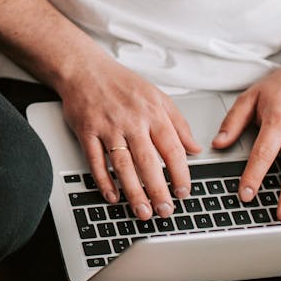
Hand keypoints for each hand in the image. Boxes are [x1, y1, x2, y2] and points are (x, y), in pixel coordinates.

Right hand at [56, 53, 200, 219]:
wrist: (84, 69)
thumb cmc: (121, 84)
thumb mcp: (157, 97)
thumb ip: (178, 123)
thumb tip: (195, 148)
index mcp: (152, 113)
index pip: (172, 148)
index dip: (180, 174)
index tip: (183, 192)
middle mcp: (131, 121)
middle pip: (148, 162)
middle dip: (158, 190)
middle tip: (165, 211)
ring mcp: (107, 127)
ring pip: (123, 165)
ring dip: (134, 192)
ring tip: (143, 211)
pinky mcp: (87, 132)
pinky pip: (95, 161)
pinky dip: (103, 181)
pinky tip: (112, 196)